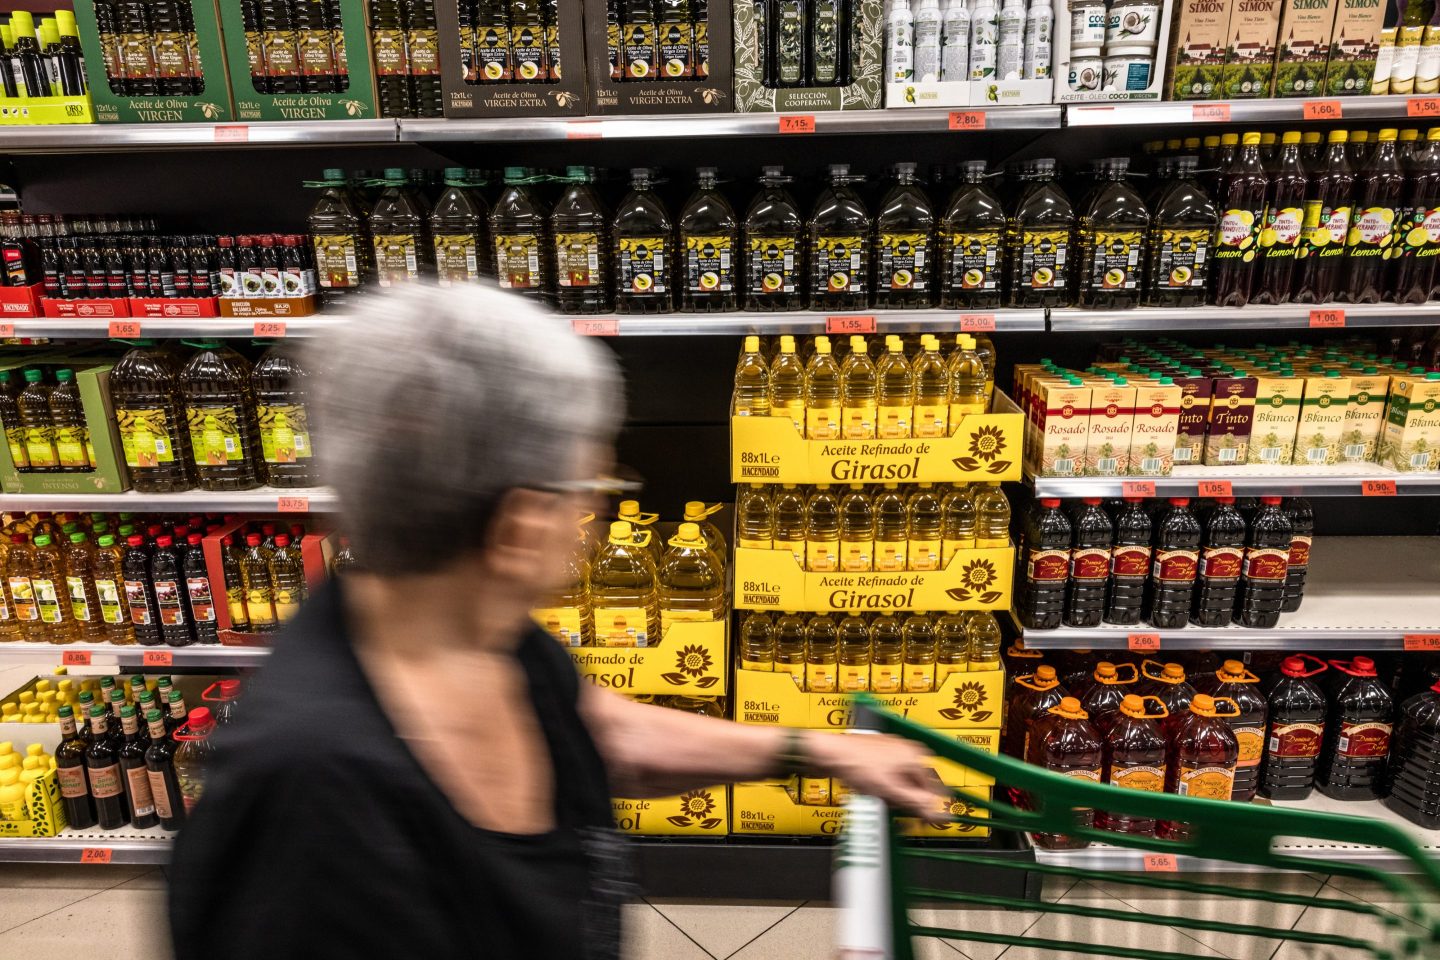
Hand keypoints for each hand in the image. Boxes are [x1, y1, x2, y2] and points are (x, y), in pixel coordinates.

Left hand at [801, 730, 950, 817]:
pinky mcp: (879, 754)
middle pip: (917, 785)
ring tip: (880, 799)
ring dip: (895, 796)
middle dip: (908, 801)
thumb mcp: (890, 792)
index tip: (925, 822)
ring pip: (902, 782)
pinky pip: (890, 777)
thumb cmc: (855, 765)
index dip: (930, 809)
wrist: (828, 754)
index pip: (934, 789)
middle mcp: (907, 750)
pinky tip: (872, 791)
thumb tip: (939, 814)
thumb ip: (917, 804)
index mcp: (915, 756)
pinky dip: (884, 787)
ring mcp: (892, 750)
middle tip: (896, 809)